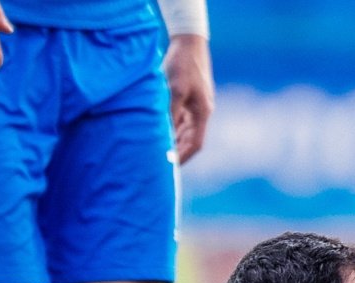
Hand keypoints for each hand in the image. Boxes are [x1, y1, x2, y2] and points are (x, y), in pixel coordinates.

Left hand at [162, 34, 212, 162]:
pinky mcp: (185, 98)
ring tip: (152, 151)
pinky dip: (167, 128)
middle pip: (188, 140)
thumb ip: (169, 115)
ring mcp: (193, 105)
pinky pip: (176, 119)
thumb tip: (164, 138)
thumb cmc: (182, 65)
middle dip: (174, 151)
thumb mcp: (174, 91)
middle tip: (155, 163)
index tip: (168, 169)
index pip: (195, 144)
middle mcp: (200, 112)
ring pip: (181, 131)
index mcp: (202, 112)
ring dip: (169, 140)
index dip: (182, 158)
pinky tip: (153, 133)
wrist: (187, 42)